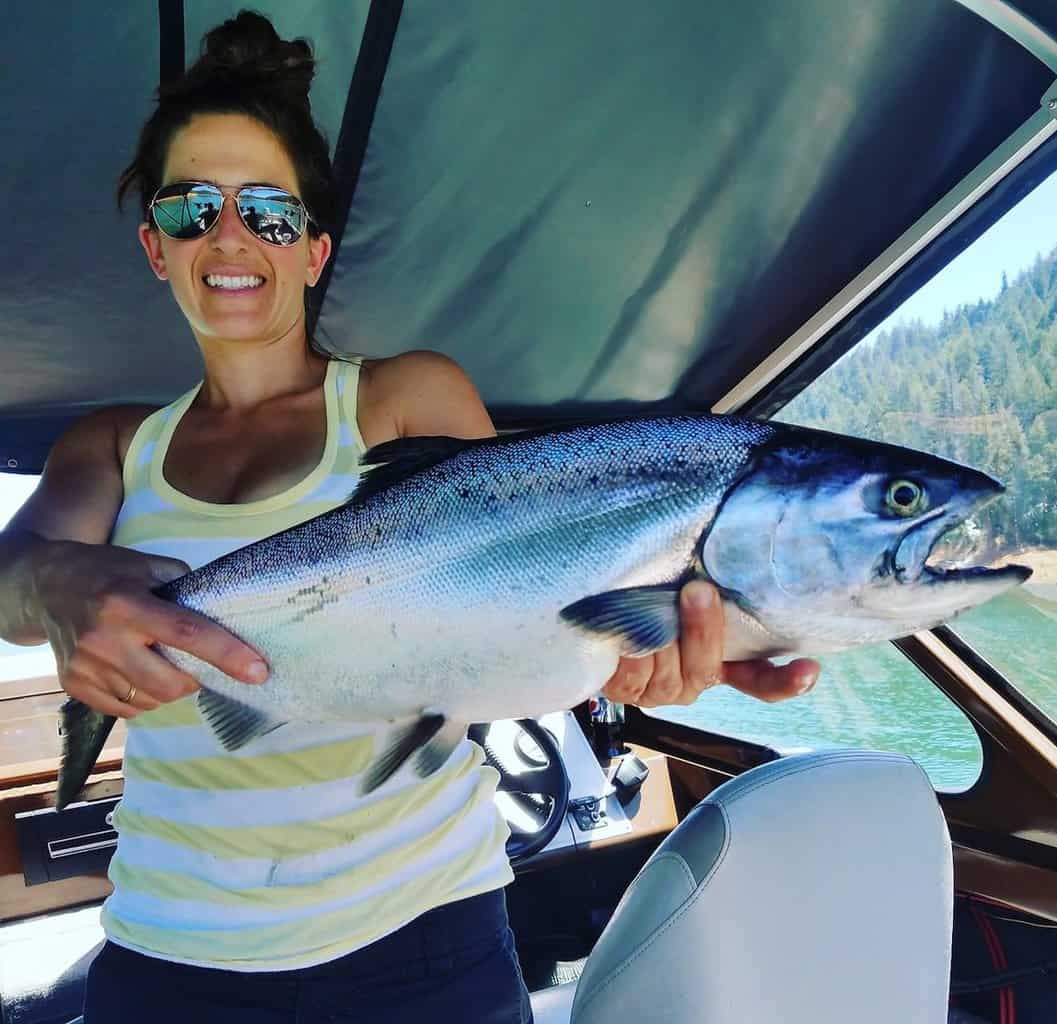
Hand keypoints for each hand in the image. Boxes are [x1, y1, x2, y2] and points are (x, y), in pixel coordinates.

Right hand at [32, 540, 267, 718]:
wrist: (45, 586)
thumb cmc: (108, 572)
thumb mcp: (148, 565)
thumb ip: (187, 588)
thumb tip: (226, 616)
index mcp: (125, 602)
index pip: (186, 633)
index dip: (226, 654)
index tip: (258, 671)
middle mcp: (103, 638)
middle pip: (169, 682)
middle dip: (195, 679)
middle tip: (197, 664)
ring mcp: (84, 666)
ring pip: (149, 700)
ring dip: (169, 689)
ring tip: (162, 663)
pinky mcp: (73, 685)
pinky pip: (126, 709)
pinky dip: (144, 698)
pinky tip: (139, 672)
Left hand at [600, 580, 819, 708]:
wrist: (596, 609)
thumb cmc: (652, 589)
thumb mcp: (685, 583)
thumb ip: (713, 582)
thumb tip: (729, 552)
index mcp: (723, 659)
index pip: (761, 679)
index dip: (785, 679)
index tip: (809, 669)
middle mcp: (696, 677)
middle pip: (707, 667)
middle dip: (703, 630)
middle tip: (698, 591)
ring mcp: (663, 688)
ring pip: (668, 671)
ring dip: (659, 637)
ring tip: (649, 606)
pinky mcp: (629, 692)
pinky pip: (633, 675)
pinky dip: (631, 651)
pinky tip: (626, 636)